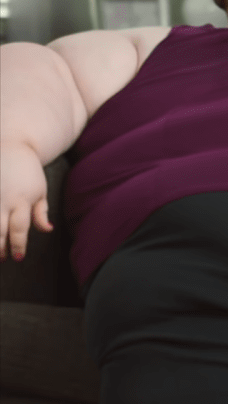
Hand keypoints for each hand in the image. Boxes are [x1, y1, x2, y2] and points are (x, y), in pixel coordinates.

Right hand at [0, 141, 52, 260]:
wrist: (11, 145)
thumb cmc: (28, 172)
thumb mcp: (40, 191)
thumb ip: (40, 212)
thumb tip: (47, 230)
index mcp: (22, 201)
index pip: (19, 229)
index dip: (18, 245)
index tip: (19, 257)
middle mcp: (2, 200)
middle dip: (0, 248)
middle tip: (2, 258)